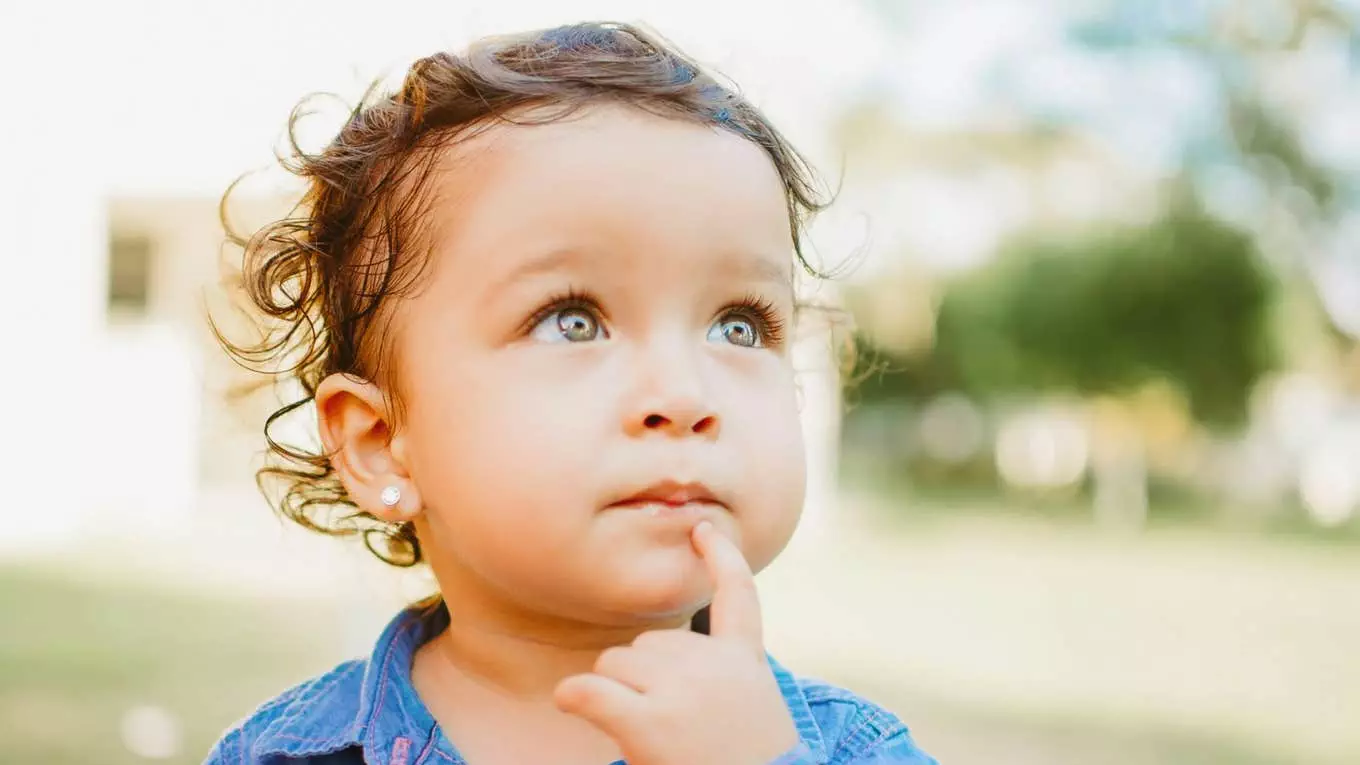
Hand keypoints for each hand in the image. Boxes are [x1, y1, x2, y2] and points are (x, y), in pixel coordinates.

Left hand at [554, 521, 799, 764]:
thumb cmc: (748, 760)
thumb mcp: (752, 703)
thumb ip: (719, 670)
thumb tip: (649, 652)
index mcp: (745, 660)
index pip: (739, 593)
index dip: (720, 557)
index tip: (702, 529)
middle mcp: (713, 664)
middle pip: (646, 642)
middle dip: (640, 676)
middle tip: (670, 723)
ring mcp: (681, 689)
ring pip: (614, 664)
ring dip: (615, 693)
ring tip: (650, 734)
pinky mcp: (650, 720)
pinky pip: (590, 690)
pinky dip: (573, 696)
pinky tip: (569, 702)